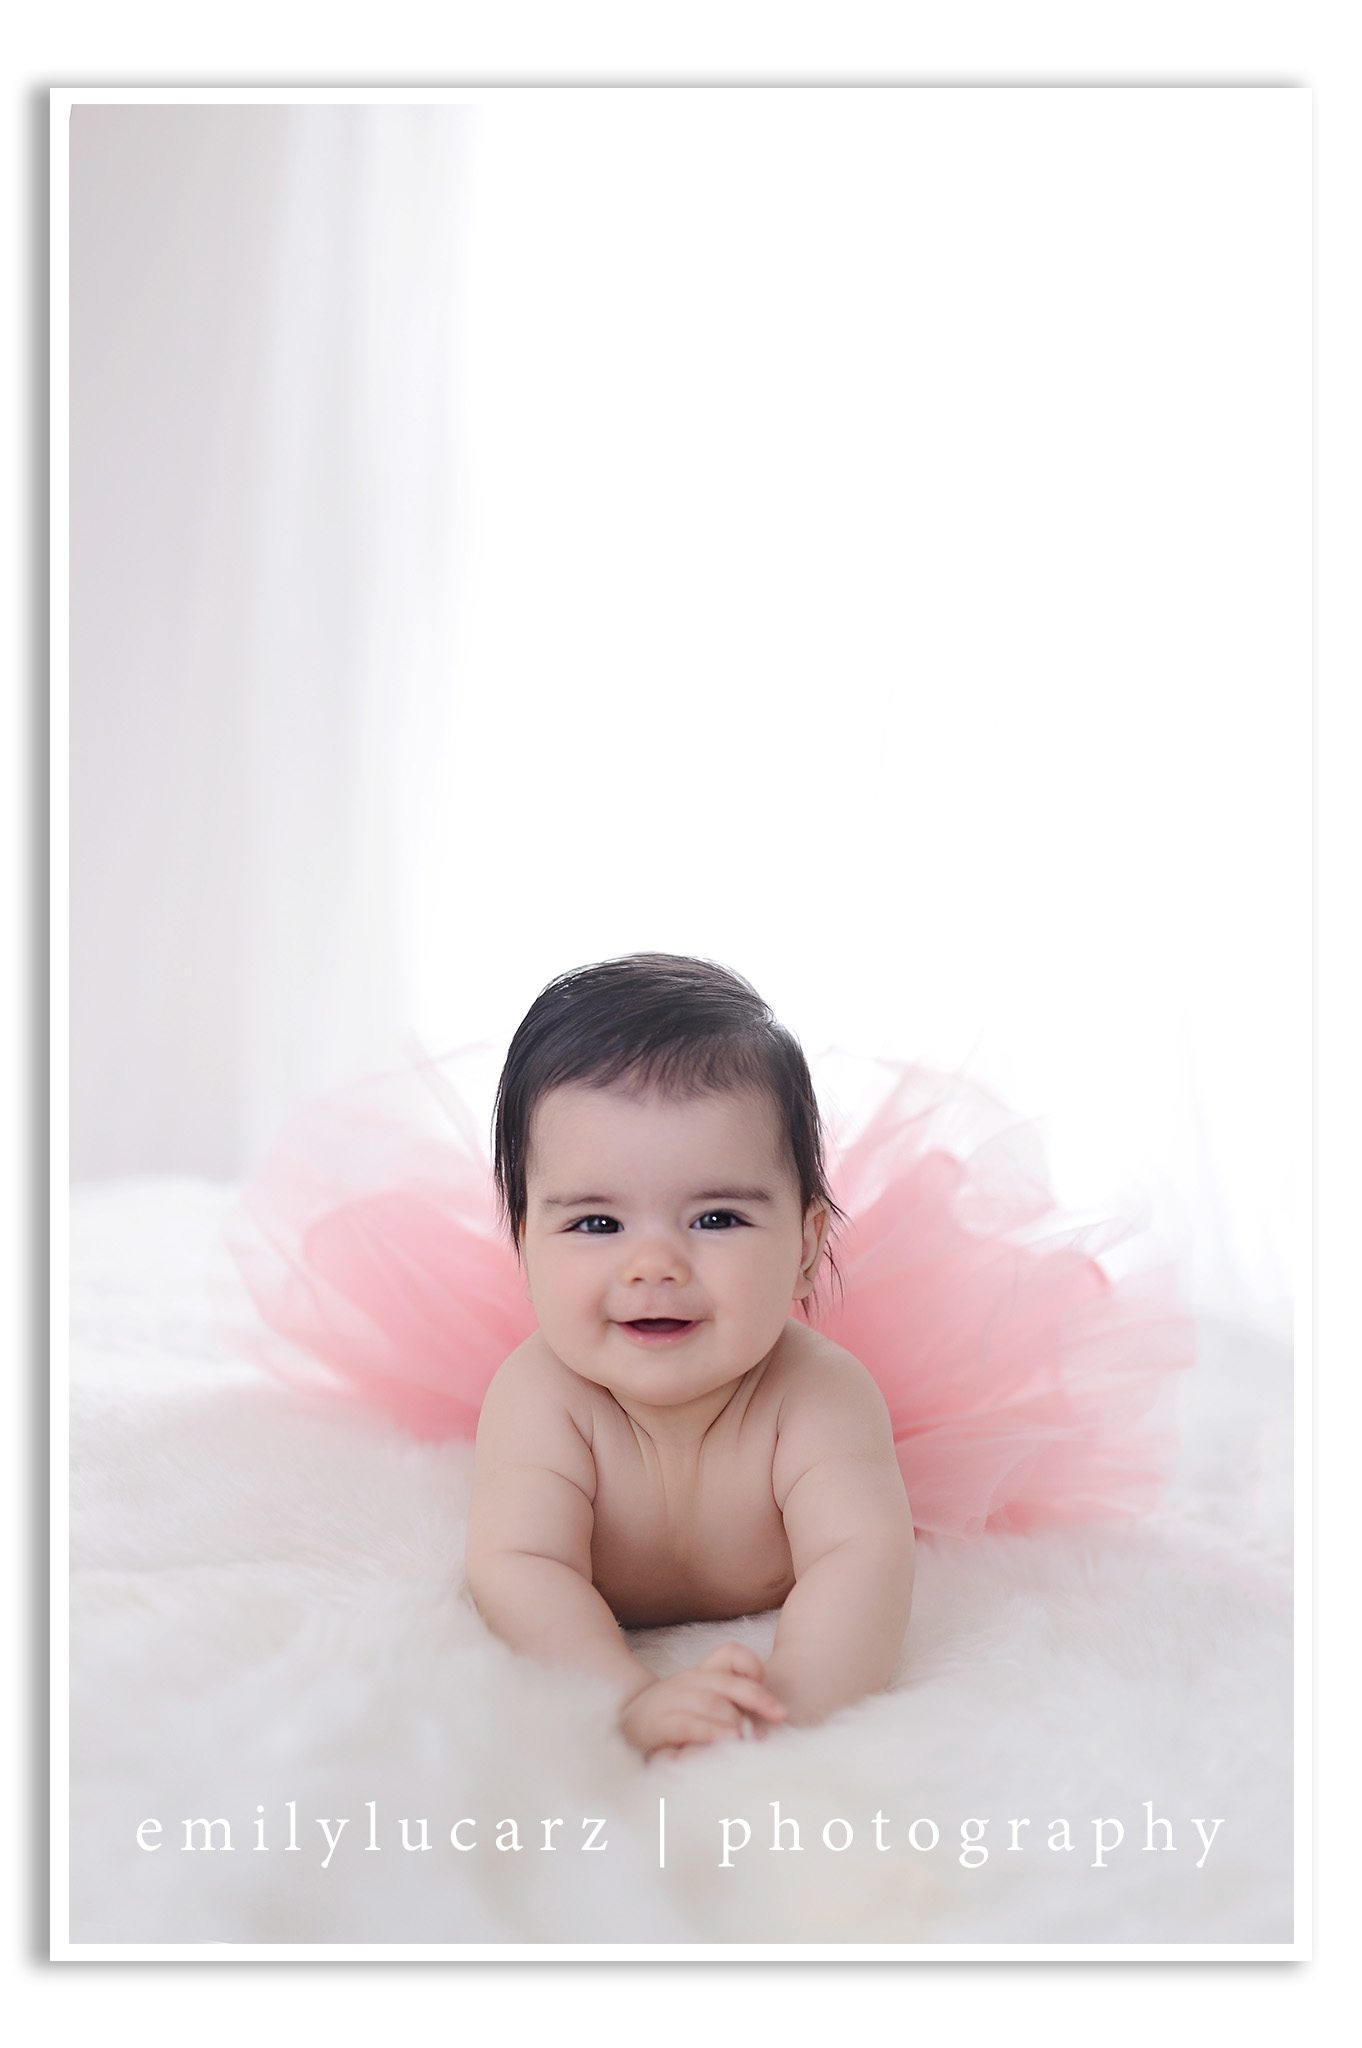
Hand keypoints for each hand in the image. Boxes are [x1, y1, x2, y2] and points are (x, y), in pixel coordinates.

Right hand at [620, 1642, 786, 1758]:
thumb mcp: (700, 1708)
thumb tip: (767, 1723)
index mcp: (699, 1675)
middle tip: (782, 1714)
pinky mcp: (654, 1726)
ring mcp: (668, 1701)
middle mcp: (685, 1682)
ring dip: (735, 1719)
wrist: (620, 1732)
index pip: (728, 1654)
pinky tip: (725, 1743)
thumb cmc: (670, 1722)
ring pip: (709, 1702)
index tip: (767, 1681)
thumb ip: (729, 1707)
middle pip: (726, 1681)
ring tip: (754, 1737)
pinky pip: (686, 1725)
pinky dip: (708, 1733)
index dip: (749, 1664)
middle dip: (757, 1696)